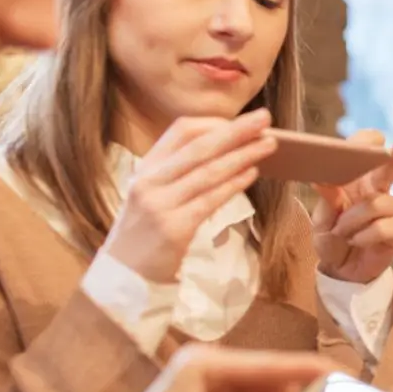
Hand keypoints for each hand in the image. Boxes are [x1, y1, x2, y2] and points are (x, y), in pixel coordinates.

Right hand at [102, 110, 276, 282]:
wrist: (123, 273)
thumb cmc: (146, 231)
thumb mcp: (152, 193)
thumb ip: (179, 172)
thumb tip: (226, 149)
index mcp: (146, 167)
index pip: (181, 131)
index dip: (213, 123)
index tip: (240, 122)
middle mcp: (150, 181)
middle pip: (200, 147)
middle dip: (236, 131)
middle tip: (265, 118)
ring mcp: (160, 204)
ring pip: (209, 171)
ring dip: (243, 155)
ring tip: (269, 145)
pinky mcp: (174, 228)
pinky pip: (211, 200)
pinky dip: (234, 184)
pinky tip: (253, 173)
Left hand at [314, 130, 392, 283]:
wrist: (341, 270)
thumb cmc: (332, 238)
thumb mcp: (321, 218)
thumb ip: (326, 199)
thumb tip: (321, 179)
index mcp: (356, 181)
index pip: (367, 156)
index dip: (370, 144)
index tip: (375, 139)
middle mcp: (377, 191)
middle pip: (389, 170)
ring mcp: (391, 210)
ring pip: (378, 204)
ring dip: (354, 220)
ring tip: (342, 232)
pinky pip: (384, 227)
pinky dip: (366, 236)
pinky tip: (357, 241)